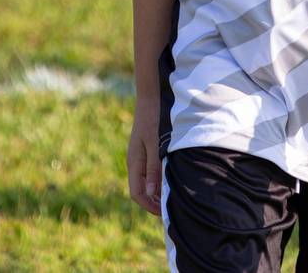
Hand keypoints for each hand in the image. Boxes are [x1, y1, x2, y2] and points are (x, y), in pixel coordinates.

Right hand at [127, 95, 161, 214]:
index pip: (137, 193)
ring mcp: (140, 155)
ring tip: (173, 196)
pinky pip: (150, 170)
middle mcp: (135, 161)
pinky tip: (171, 177)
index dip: (149, 205)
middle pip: (141, 190)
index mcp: (134, 162)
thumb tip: (150, 193)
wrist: (151, 96)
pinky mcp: (146, 148)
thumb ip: (154, 167)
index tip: (164, 212)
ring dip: (157, 190)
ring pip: (146, 180)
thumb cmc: (154, 118)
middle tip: (172, 207)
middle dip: (154, 201)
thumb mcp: (156, 143)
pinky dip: (159, 178)